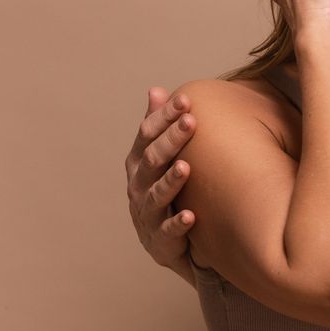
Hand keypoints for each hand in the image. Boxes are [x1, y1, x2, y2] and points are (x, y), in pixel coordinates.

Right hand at [126, 86, 197, 276]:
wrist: (165, 241)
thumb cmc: (164, 190)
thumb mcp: (158, 158)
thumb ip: (157, 127)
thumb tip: (155, 89)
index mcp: (138, 162)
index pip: (147, 134)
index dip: (164, 117)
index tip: (185, 100)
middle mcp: (139, 185)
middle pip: (152, 159)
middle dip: (171, 140)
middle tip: (191, 121)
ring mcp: (148, 212)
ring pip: (157, 194)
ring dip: (172, 180)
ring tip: (187, 167)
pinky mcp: (160, 238)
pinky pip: (169, 230)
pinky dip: (178, 223)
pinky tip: (191, 215)